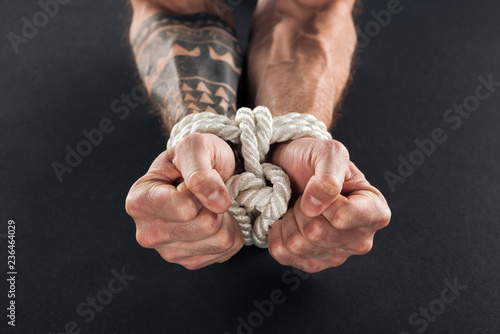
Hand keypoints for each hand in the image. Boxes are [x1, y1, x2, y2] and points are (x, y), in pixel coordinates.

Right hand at [125, 133, 243, 269]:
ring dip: (226, 217)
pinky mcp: (190, 263)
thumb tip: (218, 203)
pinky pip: (228, 250)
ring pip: (221, 240)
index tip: (192, 179)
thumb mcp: (194, 148)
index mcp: (139, 202)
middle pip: (206, 225)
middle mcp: (147, 233)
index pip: (185, 208)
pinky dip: (231, 231)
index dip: (201, 189)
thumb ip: (201, 171)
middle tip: (206, 191)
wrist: (200, 173)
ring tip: (210, 203)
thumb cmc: (193, 158)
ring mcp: (168, 253)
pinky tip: (215, 218)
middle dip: (216, 204)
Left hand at [266, 138, 390, 272]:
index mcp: (375, 211)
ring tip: (297, 208)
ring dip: (289, 220)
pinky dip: (276, 233)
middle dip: (302, 209)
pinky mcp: (312, 264)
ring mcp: (337, 256)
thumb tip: (314, 205)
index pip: (343, 217)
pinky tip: (287, 221)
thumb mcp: (329, 152)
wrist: (290, 168)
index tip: (320, 185)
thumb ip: (328, 175)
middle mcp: (361, 239)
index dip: (323, 200)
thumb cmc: (315, 160)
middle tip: (305, 196)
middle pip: (316, 233)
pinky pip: (282, 254)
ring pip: (298, 245)